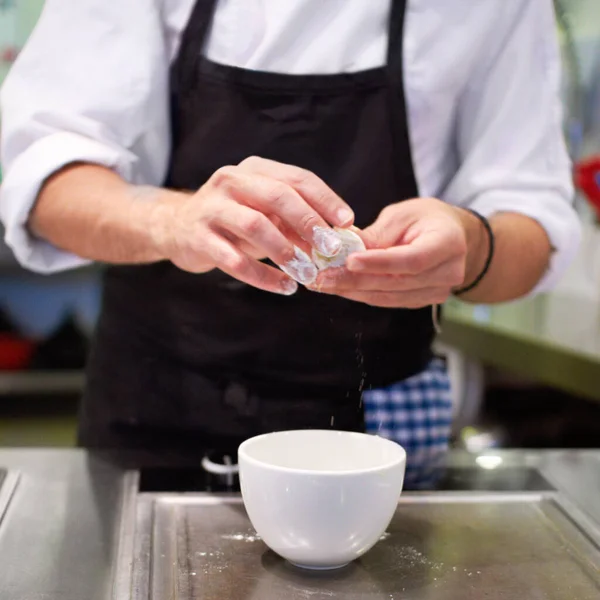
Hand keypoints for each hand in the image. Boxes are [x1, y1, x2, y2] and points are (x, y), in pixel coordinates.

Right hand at [155, 157, 353, 294]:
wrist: (178, 228)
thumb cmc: (234, 220)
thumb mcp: (265, 213)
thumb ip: (296, 223)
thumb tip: (337, 242)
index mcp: (254, 169)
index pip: (296, 178)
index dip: (325, 199)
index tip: (348, 221)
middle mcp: (231, 181)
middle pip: (276, 196)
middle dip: (308, 222)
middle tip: (330, 249)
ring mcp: (211, 208)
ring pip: (254, 225)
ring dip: (285, 251)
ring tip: (307, 273)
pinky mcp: (198, 238)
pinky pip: (234, 260)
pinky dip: (263, 276)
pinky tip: (284, 287)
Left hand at [309, 198, 482, 307]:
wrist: (453, 237)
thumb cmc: (426, 218)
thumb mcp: (403, 214)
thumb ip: (377, 234)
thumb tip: (345, 248)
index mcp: (448, 243)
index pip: (411, 260)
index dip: (379, 263)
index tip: (349, 261)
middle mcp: (448, 273)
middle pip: (396, 282)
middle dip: (356, 281)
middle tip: (323, 277)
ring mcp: (437, 292)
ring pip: (389, 296)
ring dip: (354, 291)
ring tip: (324, 283)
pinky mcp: (423, 301)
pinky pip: (389, 301)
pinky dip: (363, 295)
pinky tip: (340, 288)